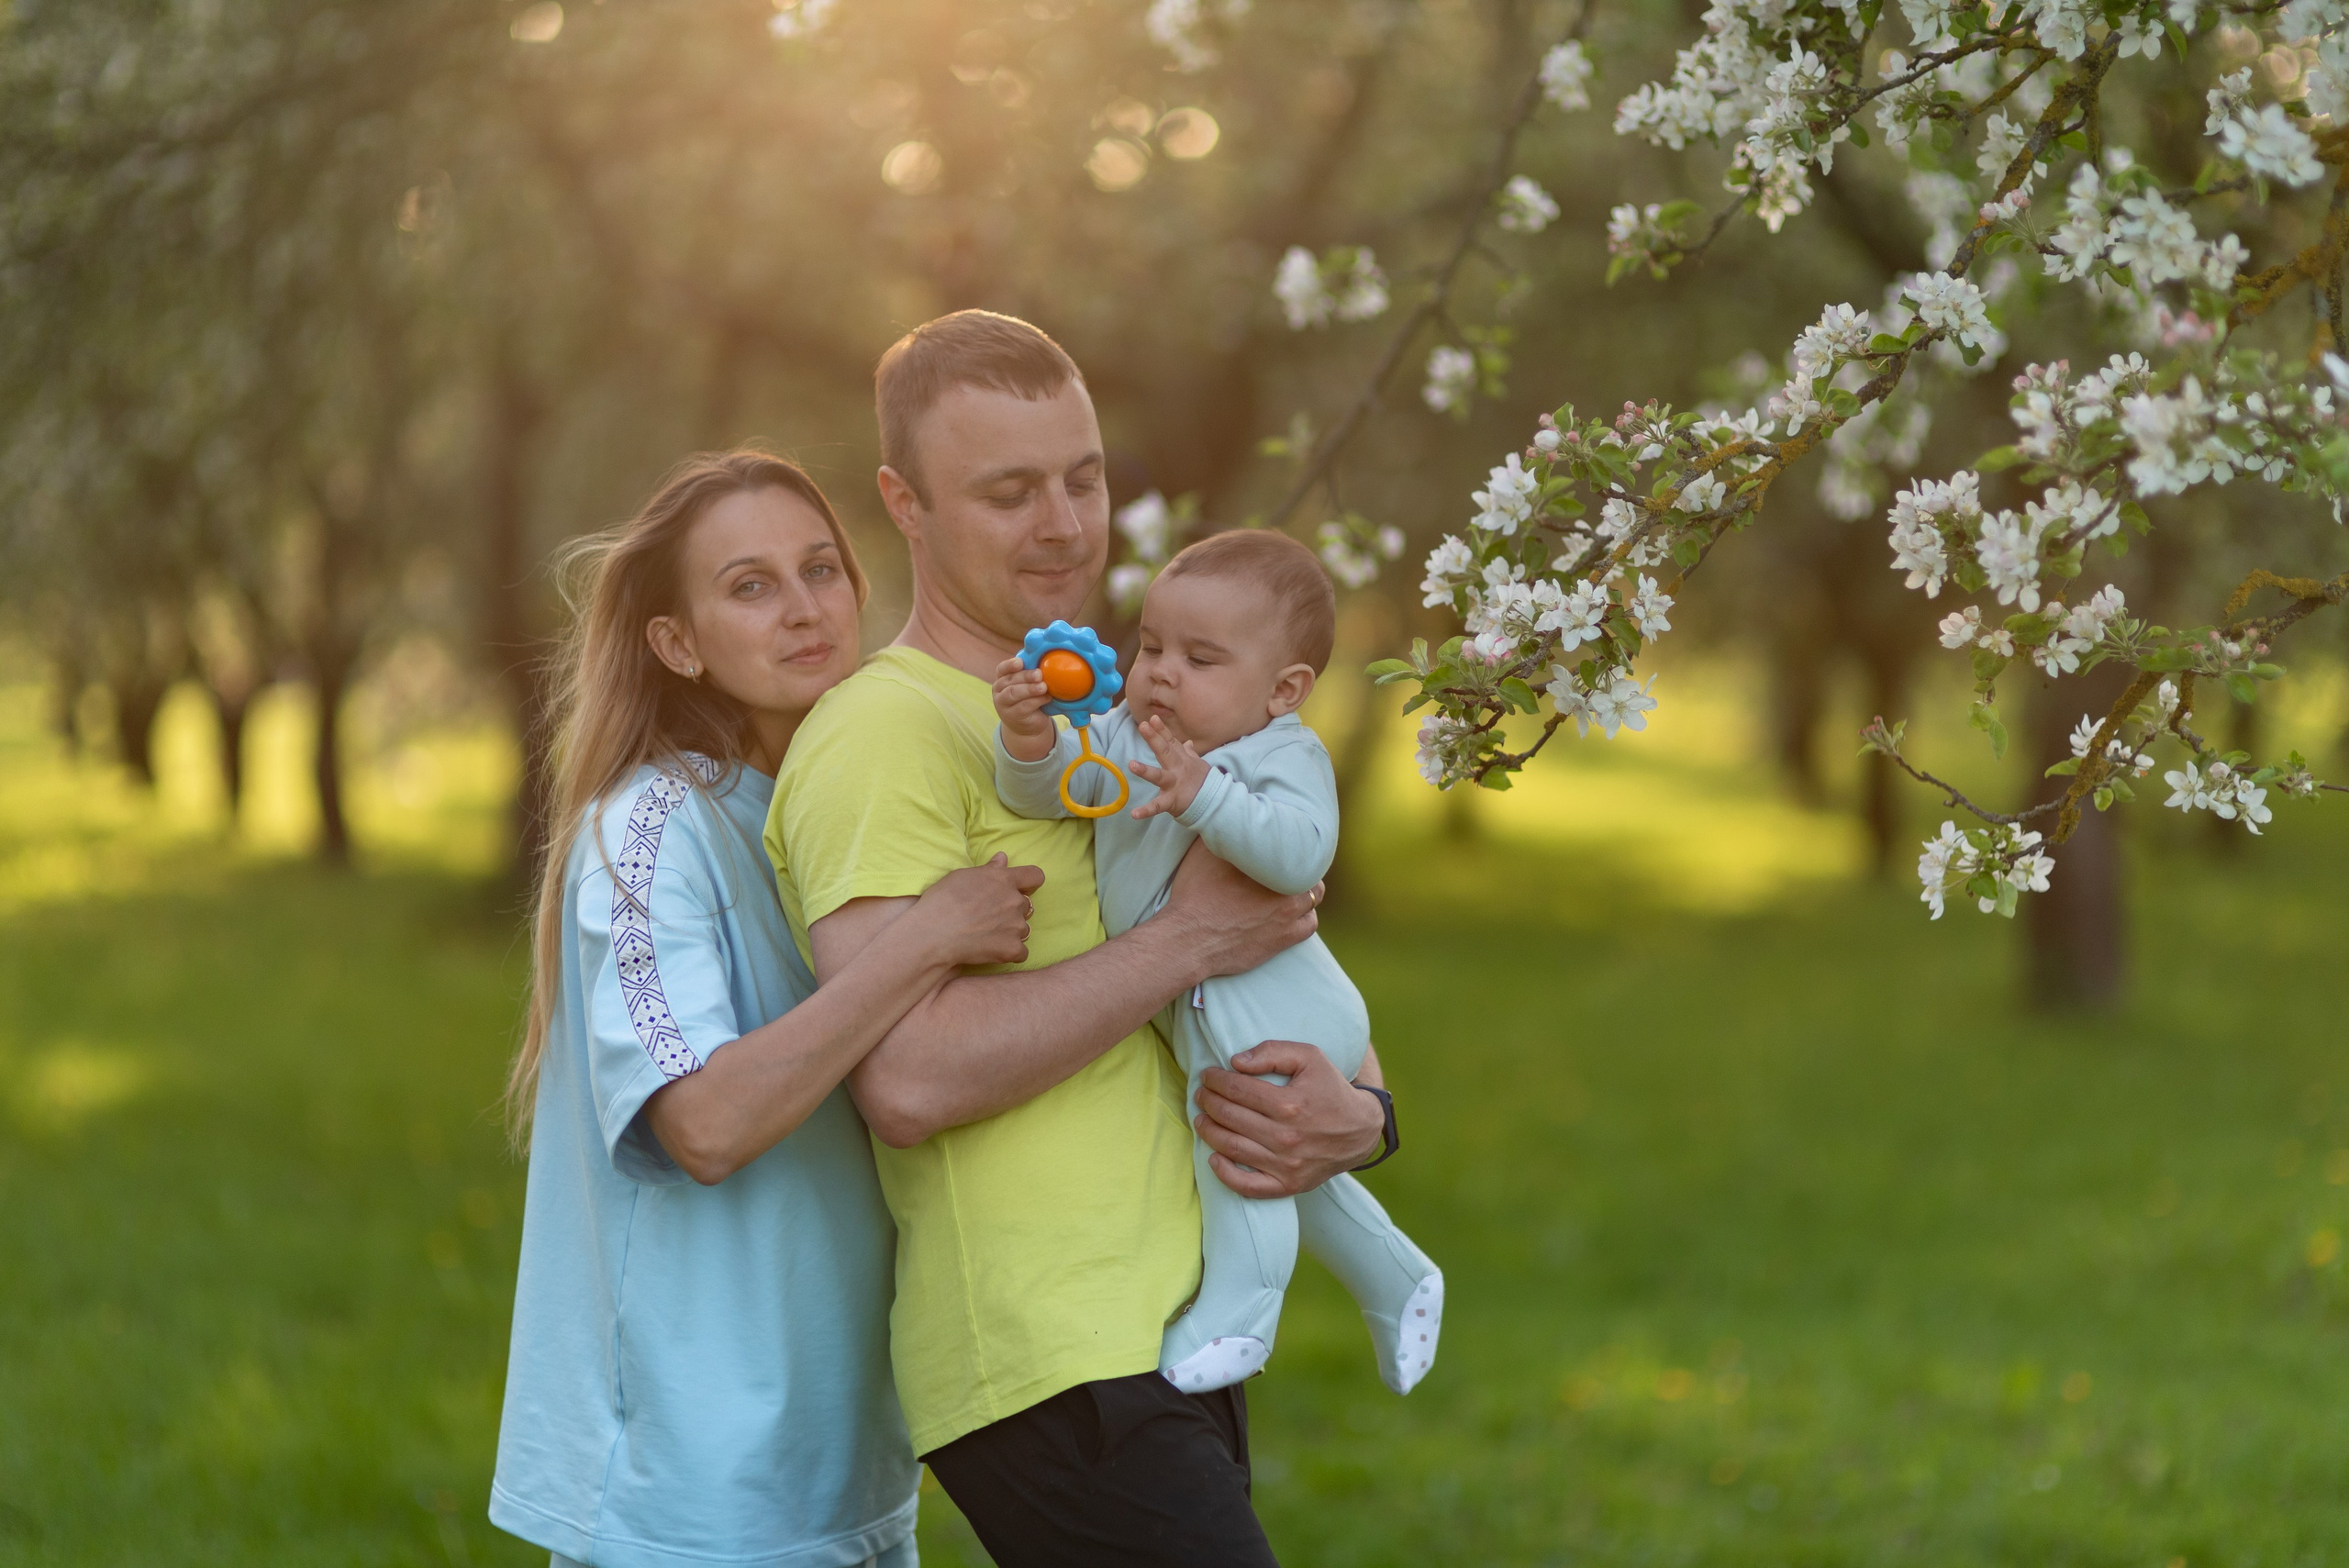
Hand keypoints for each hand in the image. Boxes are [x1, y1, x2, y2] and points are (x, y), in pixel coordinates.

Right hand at [909, 853, 1045, 969]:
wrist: (933, 934)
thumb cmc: (941, 902)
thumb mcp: (961, 876)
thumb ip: (988, 869)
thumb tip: (1003, 859)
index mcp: (1004, 879)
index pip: (1035, 876)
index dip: (1029, 883)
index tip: (1020, 889)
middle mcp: (1014, 901)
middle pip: (1026, 905)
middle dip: (1012, 910)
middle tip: (989, 918)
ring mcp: (1016, 925)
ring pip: (1023, 929)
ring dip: (1010, 932)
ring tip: (985, 935)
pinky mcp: (1012, 948)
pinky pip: (1021, 952)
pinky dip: (1009, 952)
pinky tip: (991, 951)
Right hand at [991, 657, 1056, 761]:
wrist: (1028, 724)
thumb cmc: (1029, 698)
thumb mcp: (1029, 684)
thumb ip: (1032, 675)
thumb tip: (1047, 663)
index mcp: (1002, 678)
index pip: (1002, 669)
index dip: (1010, 665)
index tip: (1020, 662)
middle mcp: (999, 690)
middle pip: (1010, 680)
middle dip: (1025, 676)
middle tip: (1039, 674)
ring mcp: (1003, 704)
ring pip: (1014, 693)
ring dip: (1030, 689)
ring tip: (1043, 687)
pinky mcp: (1012, 716)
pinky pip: (1023, 706)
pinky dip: (1037, 701)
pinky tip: (1047, 698)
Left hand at [1127, 714, 1209, 819]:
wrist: (1214, 802)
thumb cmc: (1202, 782)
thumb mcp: (1197, 765)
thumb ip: (1188, 753)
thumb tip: (1187, 742)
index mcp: (1181, 760)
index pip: (1170, 742)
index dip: (1162, 730)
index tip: (1152, 718)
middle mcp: (1177, 769)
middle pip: (1165, 751)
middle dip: (1154, 739)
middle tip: (1143, 726)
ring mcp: (1174, 785)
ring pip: (1159, 776)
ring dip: (1145, 770)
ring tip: (1131, 764)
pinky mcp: (1172, 801)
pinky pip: (1158, 806)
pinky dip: (1146, 810)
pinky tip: (1134, 813)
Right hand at [1156, 841, 1318, 983]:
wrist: (1189, 940)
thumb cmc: (1194, 897)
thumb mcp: (1202, 854)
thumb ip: (1223, 832)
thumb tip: (1229, 814)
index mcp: (1268, 863)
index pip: (1295, 844)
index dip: (1290, 842)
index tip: (1283, 842)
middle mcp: (1284, 888)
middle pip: (1309, 870)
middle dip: (1301, 865)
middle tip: (1286, 865)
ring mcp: (1287, 916)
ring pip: (1314, 897)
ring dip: (1306, 891)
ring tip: (1291, 888)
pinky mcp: (1283, 940)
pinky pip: (1310, 925)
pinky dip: (1305, 916)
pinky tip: (1293, 914)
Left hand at [1194, 1041, 1386, 1197]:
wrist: (1360, 1130)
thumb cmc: (1331, 1089)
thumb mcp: (1310, 1057)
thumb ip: (1272, 1052)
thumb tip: (1236, 1062)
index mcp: (1290, 1104)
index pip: (1237, 1090)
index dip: (1216, 1080)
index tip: (1208, 1076)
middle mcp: (1286, 1137)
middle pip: (1230, 1117)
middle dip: (1208, 1102)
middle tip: (1201, 1095)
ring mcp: (1287, 1165)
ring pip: (1232, 1148)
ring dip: (1208, 1131)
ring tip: (1201, 1119)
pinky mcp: (1288, 1185)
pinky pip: (1248, 1186)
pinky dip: (1225, 1174)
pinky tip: (1214, 1157)